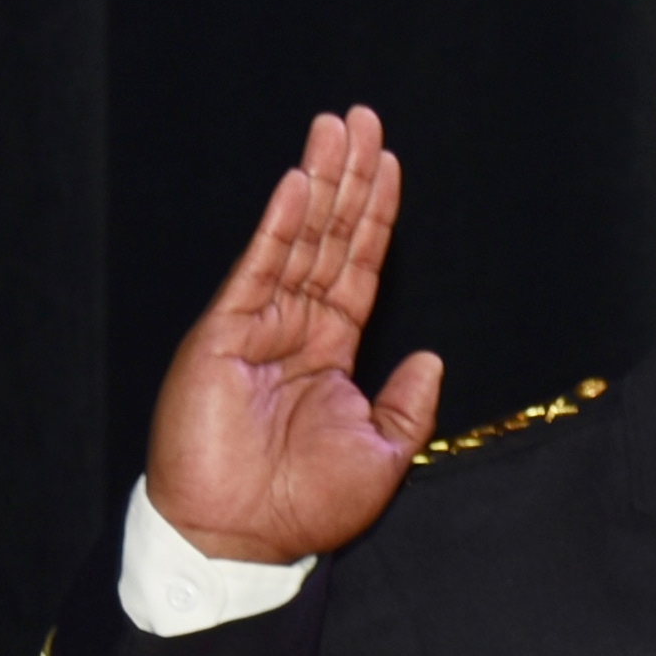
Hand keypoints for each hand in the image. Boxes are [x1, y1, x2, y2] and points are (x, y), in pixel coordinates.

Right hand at [146, 106, 443, 564]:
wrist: (244, 537)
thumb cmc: (305, 505)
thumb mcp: (383, 453)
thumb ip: (408, 403)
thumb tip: (431, 357)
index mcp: (332, 352)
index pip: (359, 266)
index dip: (376, 215)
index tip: (390, 164)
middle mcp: (295, 328)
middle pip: (329, 236)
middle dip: (348, 177)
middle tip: (363, 118)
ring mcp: (258, 325)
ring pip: (295, 238)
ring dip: (319, 182)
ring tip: (336, 129)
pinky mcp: (224, 333)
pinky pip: (258, 268)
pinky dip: (279, 225)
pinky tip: (298, 184)